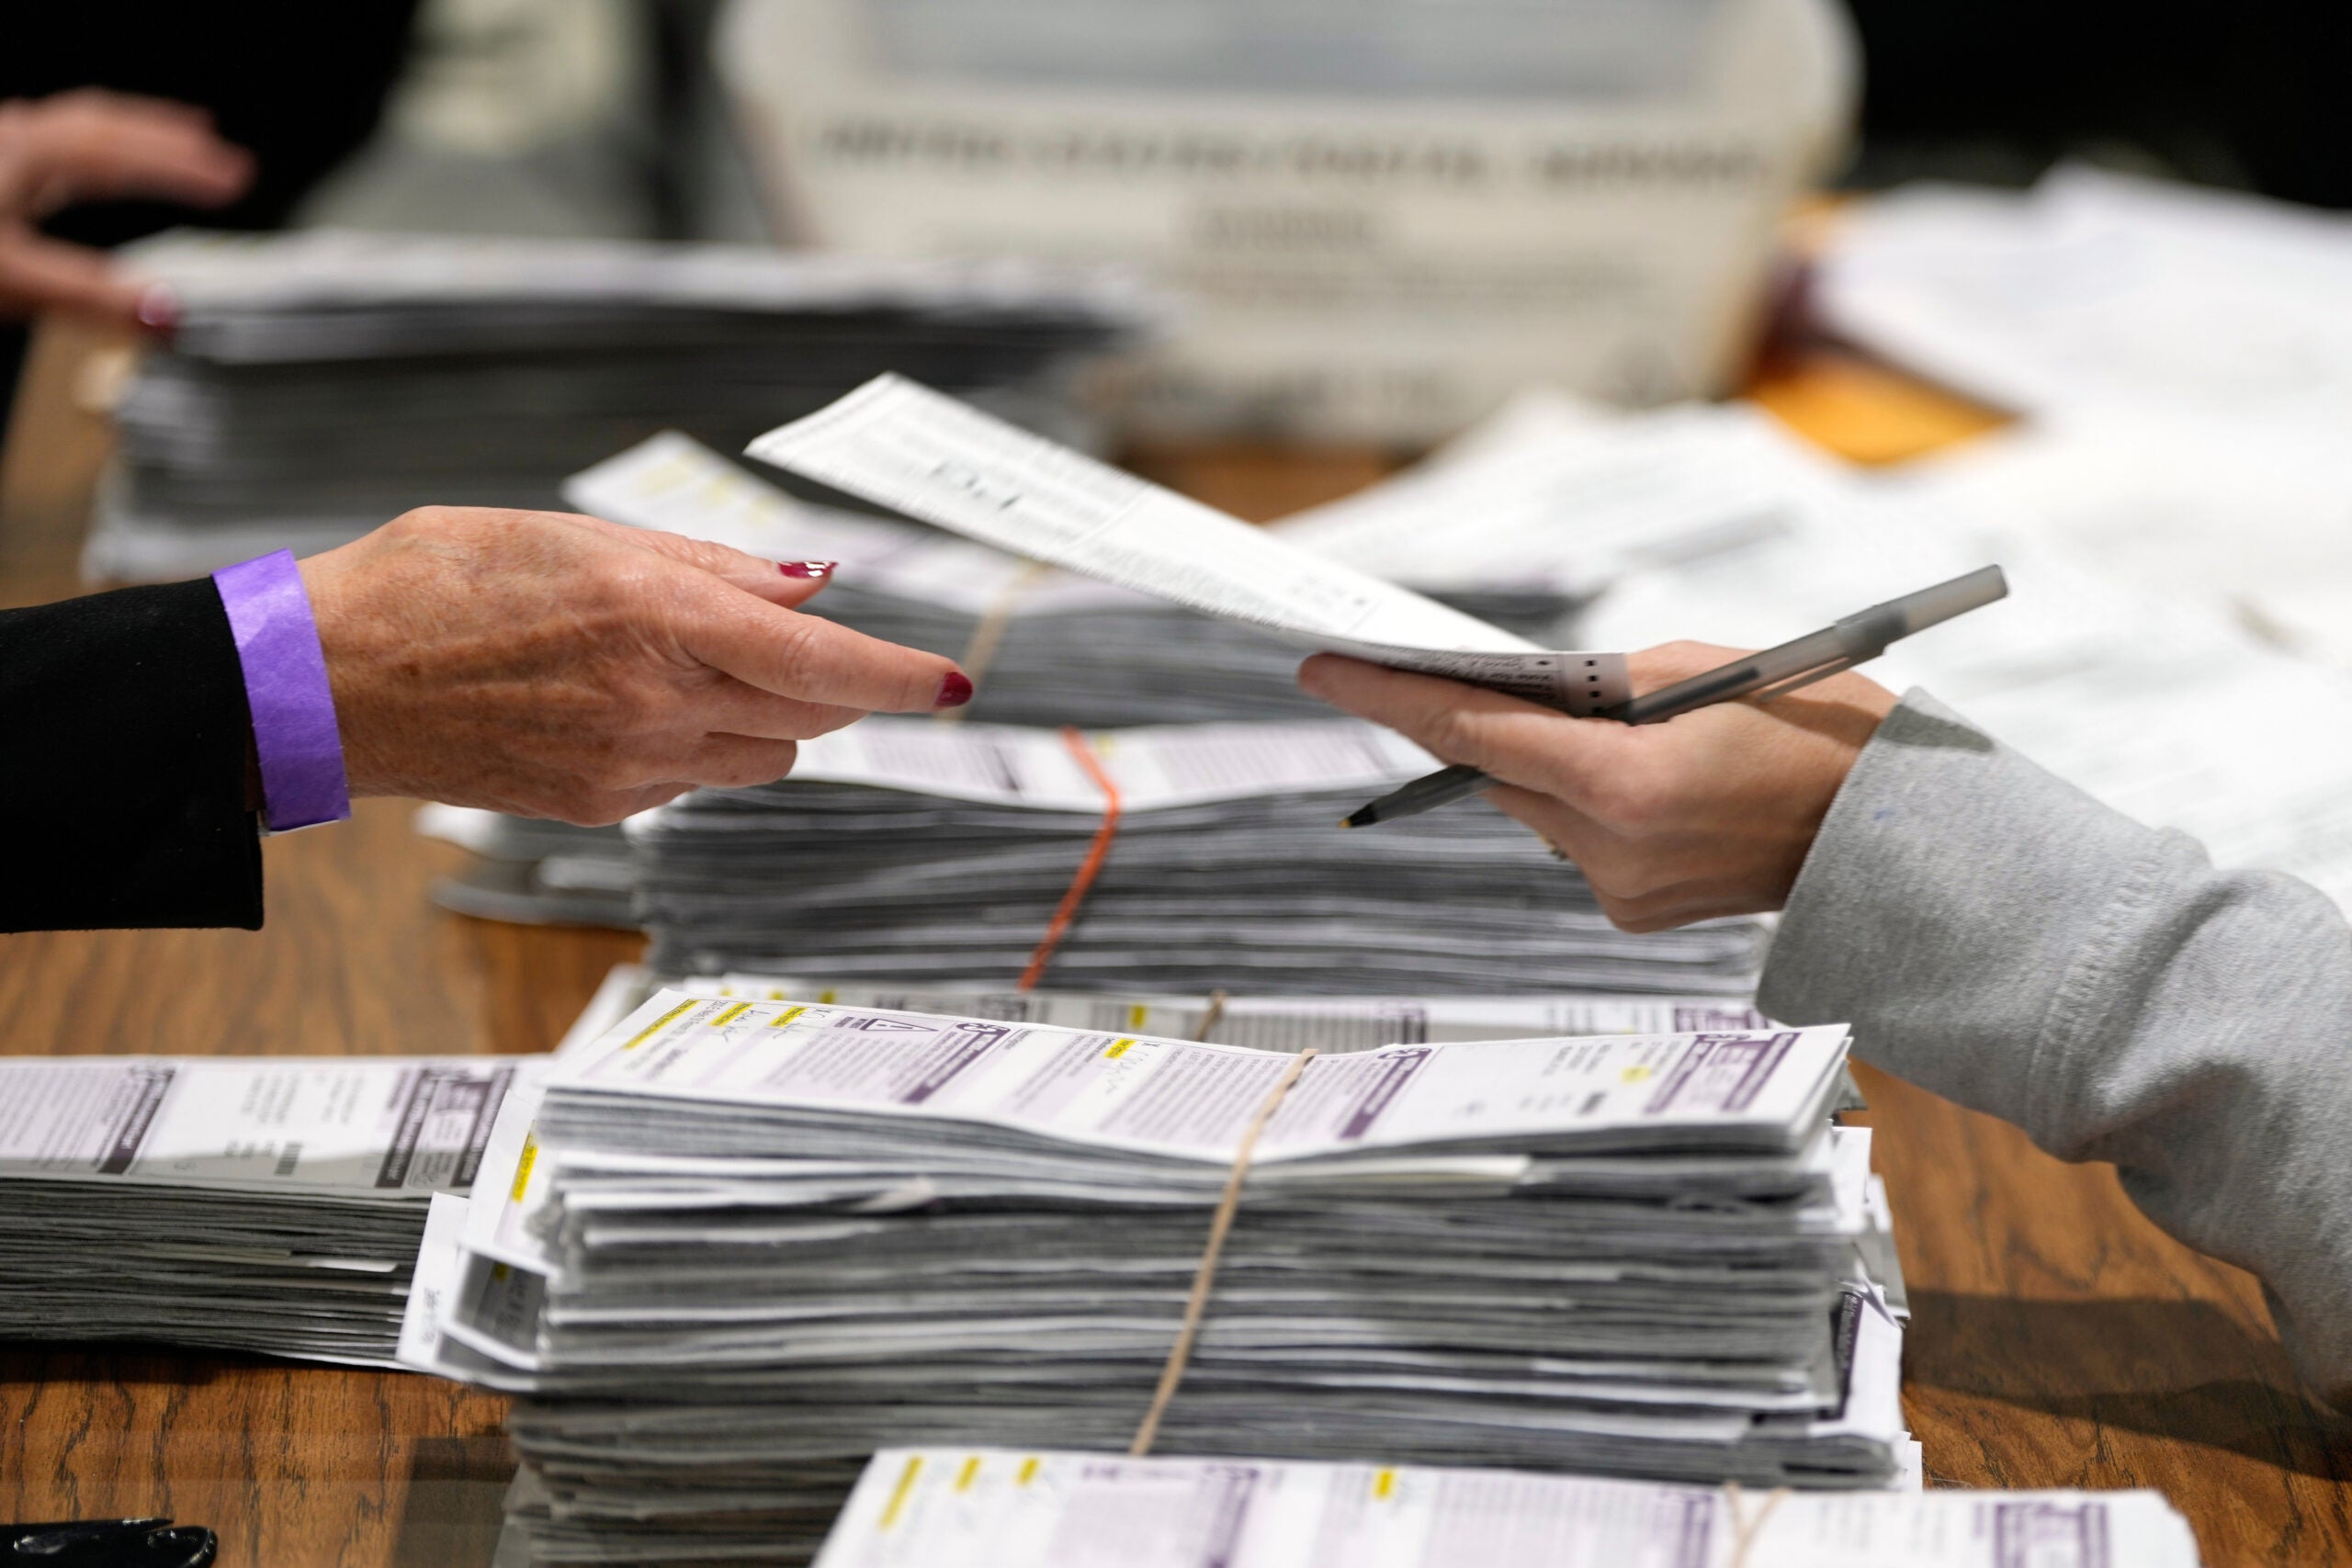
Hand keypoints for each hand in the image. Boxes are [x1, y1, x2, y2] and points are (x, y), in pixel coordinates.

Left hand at [0, 90, 252, 326]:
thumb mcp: (18, 278)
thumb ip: (96, 295)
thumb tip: (171, 313)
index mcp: (27, 151)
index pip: (126, 152)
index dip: (186, 167)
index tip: (237, 181)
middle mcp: (14, 138)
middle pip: (107, 124)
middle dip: (173, 139)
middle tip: (227, 157)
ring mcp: (1, 150)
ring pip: (82, 126)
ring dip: (138, 134)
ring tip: (182, 138)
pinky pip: (58, 143)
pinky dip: (98, 149)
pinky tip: (98, 165)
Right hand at [299, 508, 972, 823]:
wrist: (330, 683)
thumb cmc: (440, 582)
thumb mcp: (578, 538)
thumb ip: (709, 567)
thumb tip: (813, 585)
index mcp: (657, 619)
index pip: (822, 661)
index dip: (903, 677)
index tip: (956, 683)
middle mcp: (657, 704)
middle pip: (811, 712)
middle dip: (832, 679)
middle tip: (800, 636)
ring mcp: (631, 769)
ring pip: (765, 754)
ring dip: (766, 712)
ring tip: (684, 660)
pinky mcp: (602, 809)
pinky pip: (698, 779)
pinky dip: (699, 740)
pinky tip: (626, 701)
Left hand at [1299, 642, 1897, 931]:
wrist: (1897, 842)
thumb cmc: (1818, 735)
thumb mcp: (1707, 673)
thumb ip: (1600, 687)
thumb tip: (1520, 693)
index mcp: (1624, 784)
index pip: (1474, 734)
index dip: (1391, 698)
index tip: (1322, 669)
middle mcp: (1609, 849)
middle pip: (1496, 775)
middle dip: (1481, 723)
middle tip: (1446, 670)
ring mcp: (1618, 890)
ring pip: (1535, 809)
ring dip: (1549, 764)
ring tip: (1617, 731)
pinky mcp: (1632, 913)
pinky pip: (1576, 841)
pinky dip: (1588, 804)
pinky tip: (1654, 785)